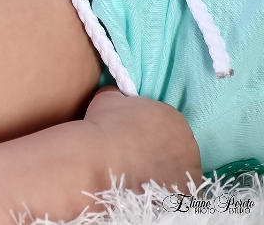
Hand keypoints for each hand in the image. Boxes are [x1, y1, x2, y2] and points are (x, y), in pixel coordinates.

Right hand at [84, 86, 200, 191]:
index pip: (166, 125)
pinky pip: (177, 194)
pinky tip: (145, 192)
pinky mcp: (184, 194)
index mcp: (174, 117)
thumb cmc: (103, 126)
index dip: (149, 133)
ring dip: (164, 174)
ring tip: (139, 179)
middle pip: (176, 148)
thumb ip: (119, 95)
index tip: (134, 140)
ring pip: (177, 172)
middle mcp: (189, 143)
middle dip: (159, 153)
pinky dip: (165, 194)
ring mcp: (189, 171)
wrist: (100, 160)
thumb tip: (119, 96)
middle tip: (136, 159)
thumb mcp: (108, 97)